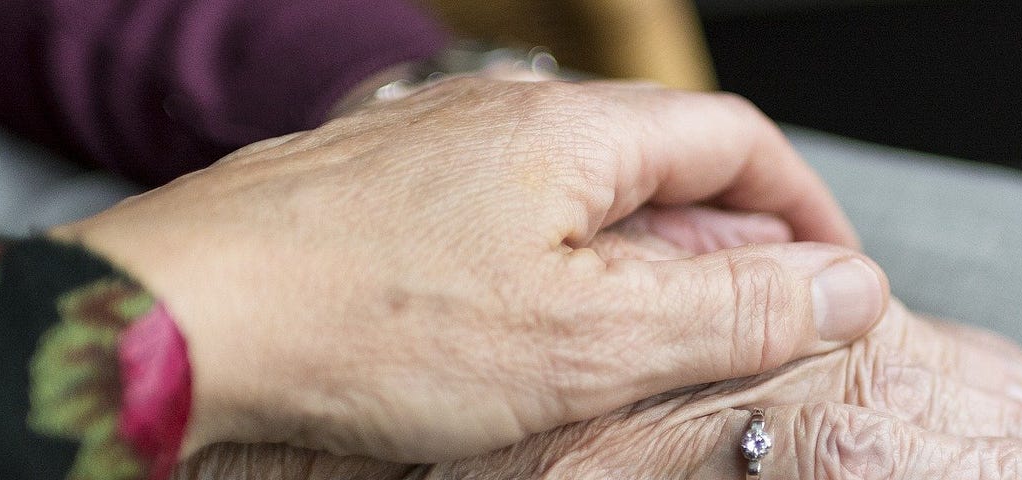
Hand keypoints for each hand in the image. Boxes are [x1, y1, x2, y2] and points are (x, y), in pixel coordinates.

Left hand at [172, 208, 1021, 478]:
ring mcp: (435, 153)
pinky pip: (503, 227)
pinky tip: (537, 342)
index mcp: (571, 132)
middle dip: (725, 250)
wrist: (176, 322)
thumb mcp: (587, 338)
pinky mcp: (380, 201)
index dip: (803, 209)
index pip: (735, 141)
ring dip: (639, 270)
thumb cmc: (364, 323)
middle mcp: (503, 119)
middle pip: (660, 169)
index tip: (835, 277)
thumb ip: (728, 308)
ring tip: (650, 352)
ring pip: (579, 203)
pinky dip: (553, 280)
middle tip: (751, 333)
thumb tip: (845, 285)